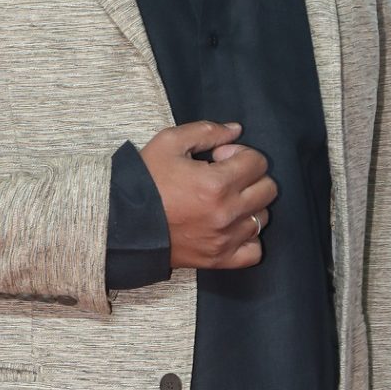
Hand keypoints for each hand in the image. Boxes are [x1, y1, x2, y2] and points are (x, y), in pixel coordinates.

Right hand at [140, 120, 278, 271]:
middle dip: (251, 176)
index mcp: (217, 183)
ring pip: (262, 218)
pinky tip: (233, 227)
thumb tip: (236, 130)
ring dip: (250, 206)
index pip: (258, 162)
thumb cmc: (145, 181)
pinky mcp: (219, 259)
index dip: (241, 154)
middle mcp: (227, 213)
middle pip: (268, 190)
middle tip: (226, 177)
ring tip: (225, 202)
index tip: (220, 158)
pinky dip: (249, 238)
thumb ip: (206, 131)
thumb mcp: (169, 143)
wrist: (121, 222)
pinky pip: (254, 252)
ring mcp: (225, 239)